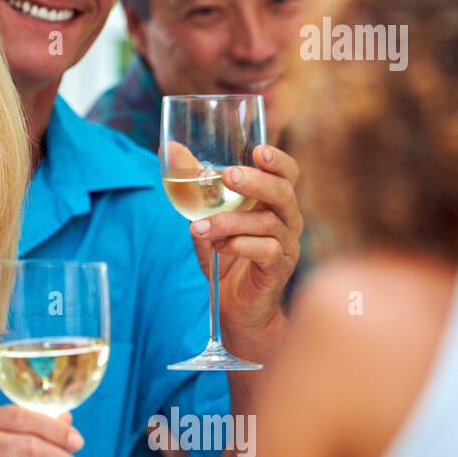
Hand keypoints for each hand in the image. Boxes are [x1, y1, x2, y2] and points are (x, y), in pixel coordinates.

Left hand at [188, 144, 301, 352]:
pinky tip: (218, 247)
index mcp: (273, 202)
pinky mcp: (278, 269)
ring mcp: (286, 245)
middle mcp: (286, 220)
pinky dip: (239, 245)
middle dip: (256, 181)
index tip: (258, 150)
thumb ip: (193, 184)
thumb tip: (170, 149)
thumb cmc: (224, 256)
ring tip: (200, 227)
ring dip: (229, 221)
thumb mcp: (204, 216)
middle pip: (283, 192)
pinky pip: (266, 250)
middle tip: (228, 176)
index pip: (287, 173)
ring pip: (267, 222)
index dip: (277, 160)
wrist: (235, 307)